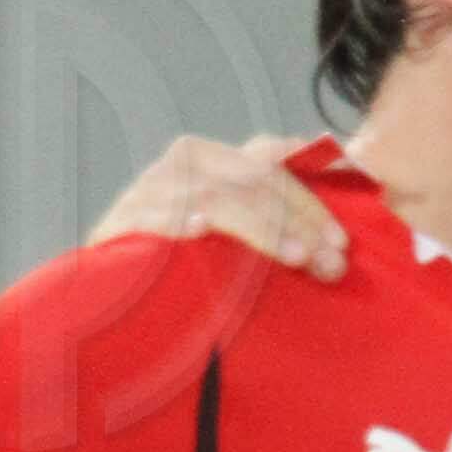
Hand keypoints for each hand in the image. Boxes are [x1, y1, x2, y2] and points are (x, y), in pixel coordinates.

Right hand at [90, 134, 343, 277]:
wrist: (110, 295)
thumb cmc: (181, 259)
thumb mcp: (234, 224)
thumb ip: (269, 196)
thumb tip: (322, 156)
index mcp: (209, 156)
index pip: (269, 165)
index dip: (310, 201)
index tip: (340, 242)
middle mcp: (178, 166)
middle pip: (250, 182)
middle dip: (297, 222)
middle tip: (329, 262)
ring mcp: (148, 192)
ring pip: (216, 198)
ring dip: (261, 229)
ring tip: (296, 258)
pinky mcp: (118, 225)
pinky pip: (154, 218)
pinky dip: (177, 221)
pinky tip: (199, 231)